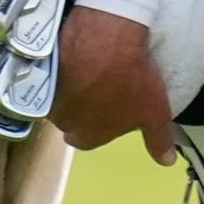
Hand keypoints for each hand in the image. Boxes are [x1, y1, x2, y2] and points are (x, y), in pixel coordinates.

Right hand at [52, 3, 177, 160]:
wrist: (103, 41)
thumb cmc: (132, 82)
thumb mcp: (155, 112)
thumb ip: (158, 139)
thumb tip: (166, 162)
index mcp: (87, 137)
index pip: (89, 139)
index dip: (102, 124)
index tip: (112, 108)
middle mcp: (61, 124)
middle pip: (72, 120)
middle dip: (85, 108)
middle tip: (104, 86)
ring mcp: (47, 98)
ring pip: (59, 99)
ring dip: (71, 88)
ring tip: (92, 69)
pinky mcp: (37, 73)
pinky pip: (47, 78)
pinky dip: (61, 71)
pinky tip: (77, 58)